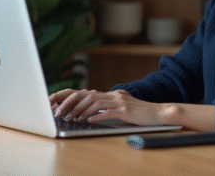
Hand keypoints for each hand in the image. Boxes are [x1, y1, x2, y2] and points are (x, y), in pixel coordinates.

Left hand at [49, 88, 172, 125]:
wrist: (159, 112)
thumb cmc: (140, 113)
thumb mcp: (121, 108)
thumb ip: (107, 108)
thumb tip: (89, 113)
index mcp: (111, 94)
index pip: (85, 92)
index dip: (69, 96)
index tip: (55, 103)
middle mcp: (114, 95)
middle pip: (86, 95)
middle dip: (70, 103)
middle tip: (58, 112)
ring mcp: (120, 101)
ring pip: (95, 102)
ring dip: (80, 111)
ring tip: (71, 118)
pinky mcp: (126, 111)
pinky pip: (108, 112)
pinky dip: (97, 116)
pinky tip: (88, 121)